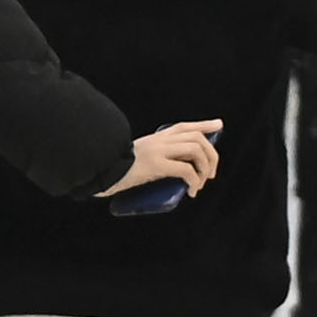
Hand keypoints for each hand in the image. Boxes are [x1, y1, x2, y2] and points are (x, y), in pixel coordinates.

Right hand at [107, 121, 221, 201]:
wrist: (98, 170)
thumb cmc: (115, 168)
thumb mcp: (137, 158)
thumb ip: (150, 159)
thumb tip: (165, 173)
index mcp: (156, 138)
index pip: (185, 126)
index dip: (204, 125)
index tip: (218, 125)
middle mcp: (160, 140)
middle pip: (198, 139)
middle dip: (211, 155)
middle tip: (210, 174)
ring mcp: (158, 150)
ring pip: (196, 150)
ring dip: (205, 168)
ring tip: (201, 184)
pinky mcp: (155, 165)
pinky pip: (185, 170)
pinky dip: (194, 181)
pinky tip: (191, 191)